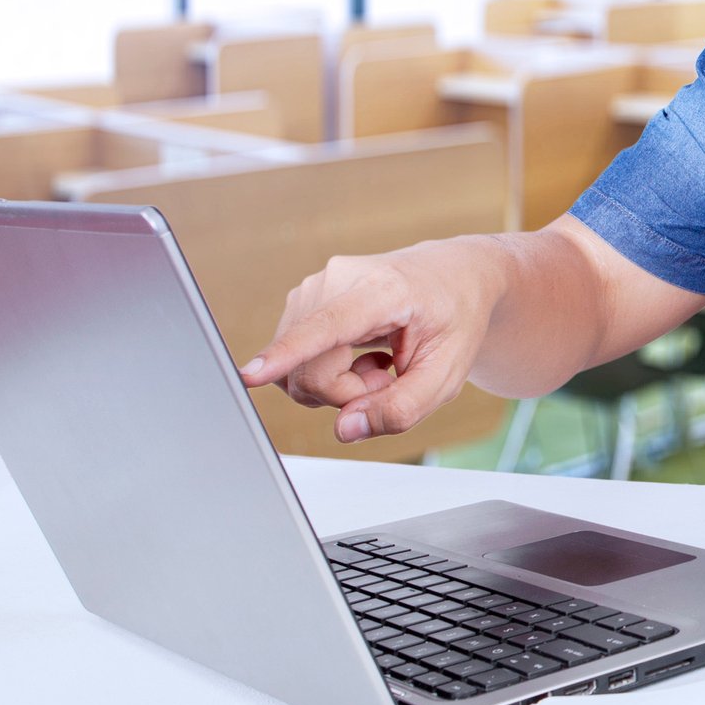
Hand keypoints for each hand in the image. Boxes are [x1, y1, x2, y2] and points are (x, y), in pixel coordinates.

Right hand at [239, 236, 511, 441]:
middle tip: (388, 377)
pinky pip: (297, 361)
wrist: (452, 275)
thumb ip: (402, 408)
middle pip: (311, 370)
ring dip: (340, 384)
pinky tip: (360, 354)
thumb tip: (345, 429)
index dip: (287, 355)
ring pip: (299, 370)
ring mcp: (313, 287)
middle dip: (348, 394)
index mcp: (384, 290)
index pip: (328, 327)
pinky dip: (329, 372)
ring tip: (379, 362)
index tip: (250, 374)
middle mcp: (338, 280)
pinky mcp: (301, 301)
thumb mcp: (447, 374)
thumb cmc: (453, 319)